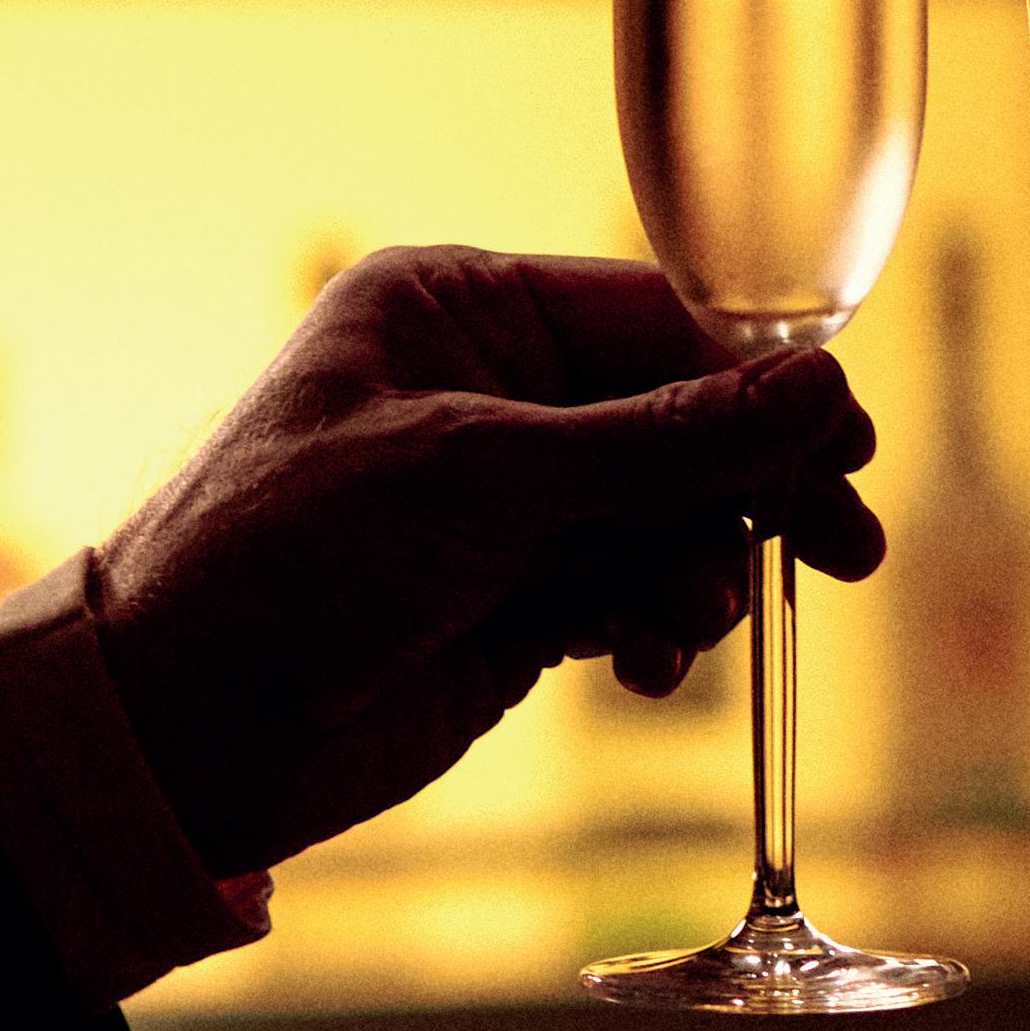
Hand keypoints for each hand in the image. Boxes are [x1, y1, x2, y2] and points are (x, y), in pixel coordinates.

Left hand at [93, 246, 880, 877]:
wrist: (184, 721)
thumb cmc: (287, 554)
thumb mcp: (478, 479)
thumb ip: (658, 443)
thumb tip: (820, 390)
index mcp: (452, 309)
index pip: (650, 316)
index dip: (756, 384)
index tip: (845, 450)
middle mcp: (483, 390)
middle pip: (678, 418)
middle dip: (752, 486)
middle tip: (842, 548)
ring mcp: (500, 501)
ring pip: (668, 516)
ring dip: (698, 570)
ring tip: (679, 622)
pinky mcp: (512, 600)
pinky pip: (634, 593)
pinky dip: (658, 627)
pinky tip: (641, 663)